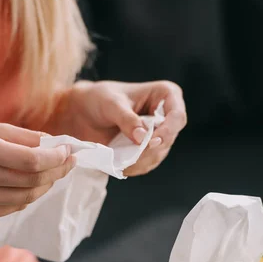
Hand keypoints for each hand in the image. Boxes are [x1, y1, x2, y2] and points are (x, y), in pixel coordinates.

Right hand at [0, 123, 73, 218]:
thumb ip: (20, 135)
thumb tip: (52, 142)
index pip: (31, 160)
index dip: (55, 157)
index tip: (68, 150)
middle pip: (33, 180)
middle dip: (58, 171)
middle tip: (69, 161)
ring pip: (28, 196)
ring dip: (47, 185)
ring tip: (54, 172)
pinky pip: (15, 206)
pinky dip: (30, 195)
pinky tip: (34, 185)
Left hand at [52, 80, 186, 175]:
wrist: (85, 112)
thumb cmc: (100, 99)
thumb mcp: (112, 104)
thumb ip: (127, 120)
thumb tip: (142, 138)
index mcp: (165, 95)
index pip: (177, 116)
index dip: (168, 131)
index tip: (151, 141)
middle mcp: (167, 115)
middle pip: (170, 138)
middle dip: (151, 149)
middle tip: (131, 154)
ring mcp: (159, 134)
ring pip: (160, 153)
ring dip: (142, 160)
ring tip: (123, 160)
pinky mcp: (148, 149)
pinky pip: (148, 162)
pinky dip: (136, 166)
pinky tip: (123, 165)